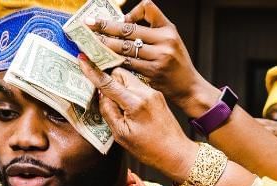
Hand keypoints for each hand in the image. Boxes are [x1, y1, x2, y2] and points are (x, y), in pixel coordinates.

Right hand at [78, 55, 196, 182]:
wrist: (176, 152)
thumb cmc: (148, 149)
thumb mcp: (122, 135)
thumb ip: (109, 112)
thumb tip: (102, 95)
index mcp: (135, 103)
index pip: (109, 82)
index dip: (93, 71)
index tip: (82, 59)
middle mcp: (145, 92)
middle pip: (119, 74)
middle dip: (108, 79)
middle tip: (101, 94)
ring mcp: (153, 92)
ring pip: (128, 78)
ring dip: (117, 86)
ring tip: (115, 104)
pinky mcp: (156, 95)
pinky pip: (136, 85)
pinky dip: (127, 91)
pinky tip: (126, 106)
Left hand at [84, 0, 218, 115]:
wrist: (188, 87)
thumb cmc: (175, 64)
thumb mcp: (169, 42)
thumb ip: (151, 33)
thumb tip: (123, 25)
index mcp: (168, 29)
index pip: (147, 8)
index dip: (131, 12)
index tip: (120, 20)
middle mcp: (165, 40)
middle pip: (129, 29)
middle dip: (106, 26)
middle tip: (88, 25)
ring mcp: (159, 57)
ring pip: (125, 47)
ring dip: (106, 45)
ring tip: (91, 43)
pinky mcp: (152, 73)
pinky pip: (128, 65)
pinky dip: (115, 62)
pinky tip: (103, 61)